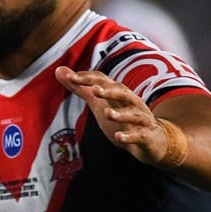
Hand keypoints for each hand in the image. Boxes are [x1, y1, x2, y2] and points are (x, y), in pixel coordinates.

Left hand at [55, 66, 172, 164]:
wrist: (151, 141)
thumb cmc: (122, 119)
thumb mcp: (100, 103)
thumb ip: (81, 89)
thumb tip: (59, 70)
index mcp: (119, 94)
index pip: (104, 81)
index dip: (88, 78)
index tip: (70, 77)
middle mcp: (132, 103)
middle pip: (123, 92)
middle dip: (109, 90)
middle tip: (94, 89)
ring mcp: (142, 119)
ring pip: (134, 113)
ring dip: (121, 114)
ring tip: (106, 114)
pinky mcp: (147, 135)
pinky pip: (140, 135)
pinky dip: (130, 136)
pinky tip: (118, 137)